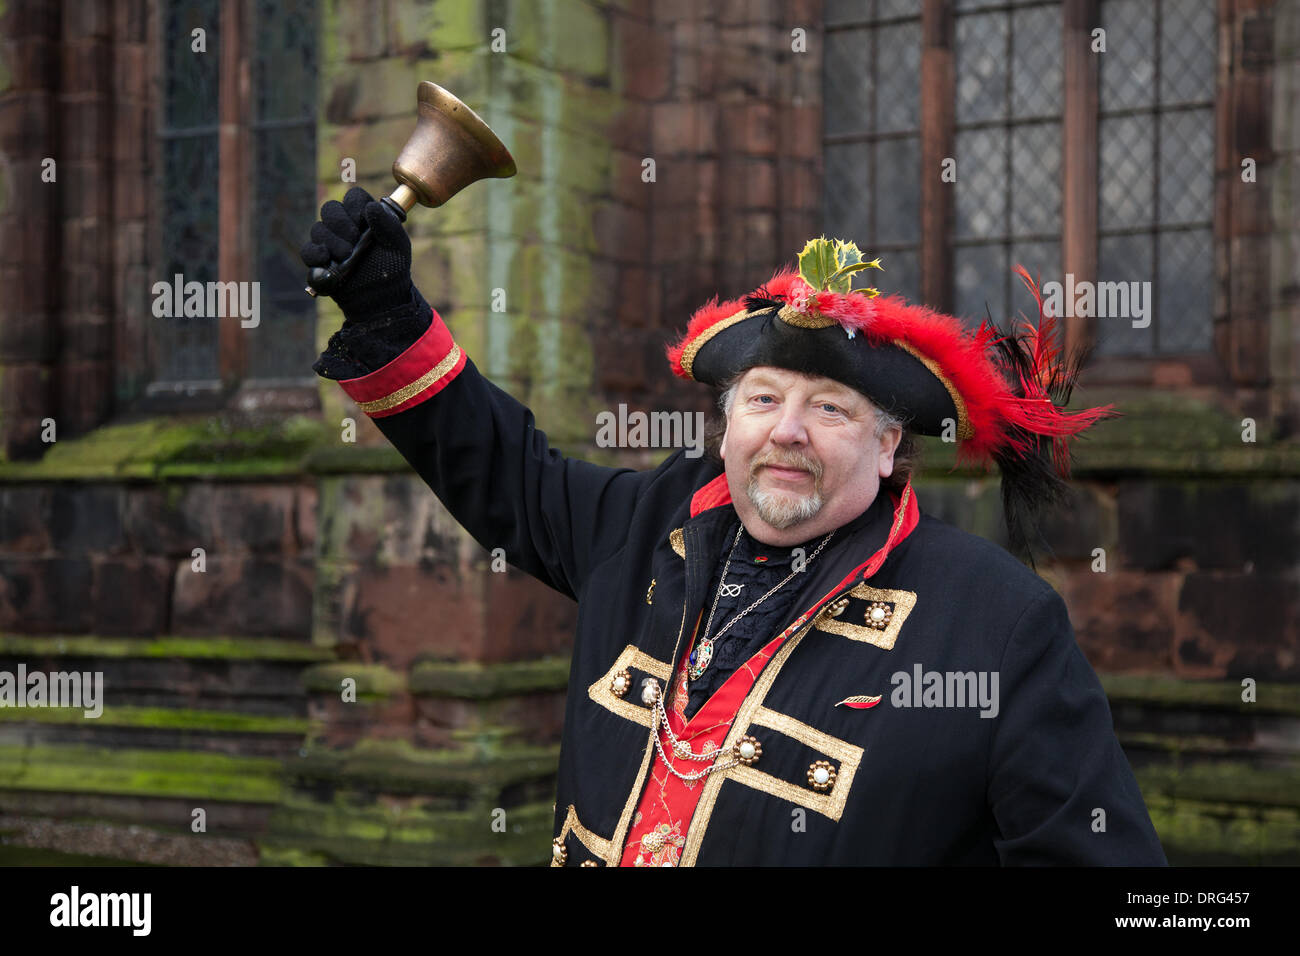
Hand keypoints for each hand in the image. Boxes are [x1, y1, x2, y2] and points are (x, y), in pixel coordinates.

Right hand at [300, 186, 412, 323]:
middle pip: (330, 209)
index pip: (353, 197)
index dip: (355, 204)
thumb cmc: (392, 269)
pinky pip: (308, 250)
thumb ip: (388, 225)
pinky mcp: (320, 261)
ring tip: (347, 256)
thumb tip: (371, 206)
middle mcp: (346, 226)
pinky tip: (327, 258)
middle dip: (340, 222)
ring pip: (318, 228)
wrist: (382, 298)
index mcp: (365, 217)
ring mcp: (331, 243)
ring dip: (332, 241)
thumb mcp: (398, 247)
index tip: (363, 219)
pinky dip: (315, 253)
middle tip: (353, 240)